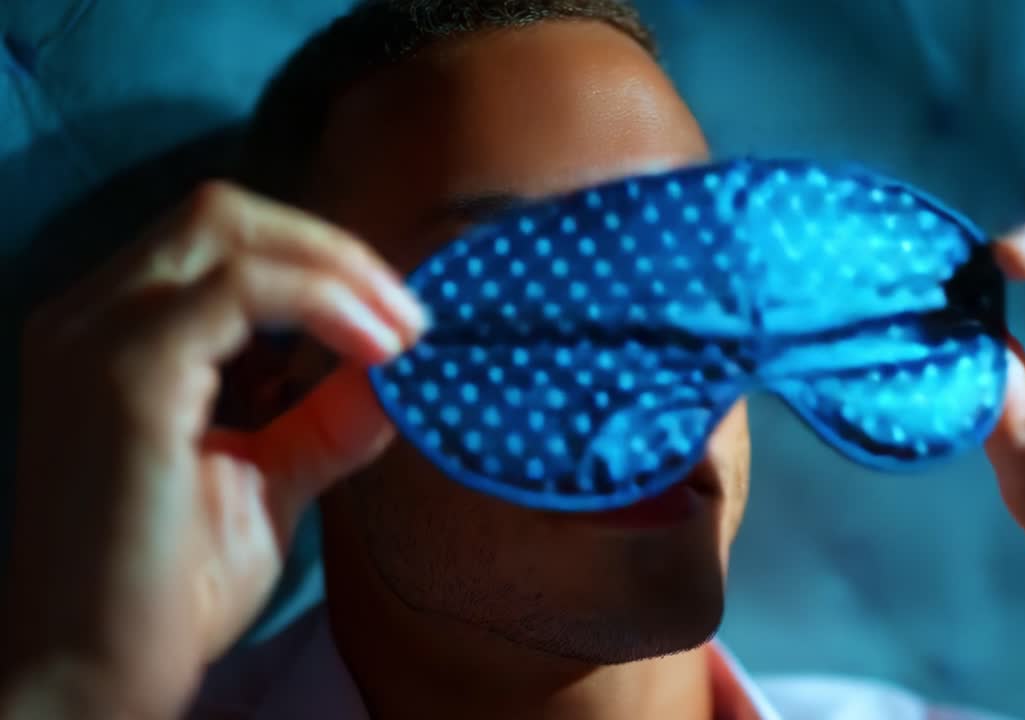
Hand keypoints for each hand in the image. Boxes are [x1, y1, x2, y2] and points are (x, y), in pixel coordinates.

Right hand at [0, 182, 426, 718]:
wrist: (94, 676)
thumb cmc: (173, 586)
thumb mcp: (271, 478)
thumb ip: (326, 416)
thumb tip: (396, 371)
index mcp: (115, 335)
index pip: (223, 242)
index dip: (321, 259)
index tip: (399, 318)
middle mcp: (90, 319)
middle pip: (224, 213)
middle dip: (334, 249)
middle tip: (410, 314)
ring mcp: (95, 339)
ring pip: (228, 229)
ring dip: (336, 269)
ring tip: (402, 332)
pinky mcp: (122, 377)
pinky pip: (237, 290)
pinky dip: (320, 302)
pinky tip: (375, 351)